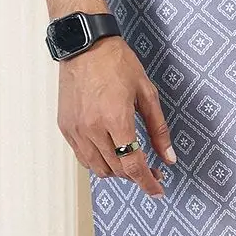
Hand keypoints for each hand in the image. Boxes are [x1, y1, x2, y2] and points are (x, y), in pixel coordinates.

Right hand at [56, 36, 175, 195]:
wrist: (85, 46)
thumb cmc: (117, 63)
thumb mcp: (147, 93)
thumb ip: (159, 129)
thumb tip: (169, 157)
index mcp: (115, 119)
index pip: (132, 165)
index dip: (147, 182)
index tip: (158, 190)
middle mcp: (92, 129)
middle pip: (116, 170)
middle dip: (136, 176)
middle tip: (151, 170)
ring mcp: (76, 130)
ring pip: (98, 168)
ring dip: (117, 171)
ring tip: (131, 162)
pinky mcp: (65, 127)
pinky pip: (82, 157)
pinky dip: (98, 162)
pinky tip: (111, 153)